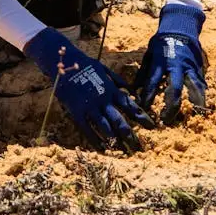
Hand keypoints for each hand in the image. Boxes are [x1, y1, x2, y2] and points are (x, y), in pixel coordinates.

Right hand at [24, 27, 153, 152]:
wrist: (64, 63)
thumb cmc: (85, 65)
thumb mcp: (105, 69)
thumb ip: (119, 81)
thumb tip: (133, 92)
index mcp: (110, 89)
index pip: (130, 105)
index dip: (141, 116)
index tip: (151, 126)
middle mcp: (102, 100)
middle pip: (119, 120)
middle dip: (129, 134)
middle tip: (138, 147)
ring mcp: (89, 107)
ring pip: (104, 127)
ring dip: (114, 140)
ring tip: (122, 150)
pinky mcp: (76, 112)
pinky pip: (87, 129)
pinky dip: (94, 140)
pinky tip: (102, 149)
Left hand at [135, 3, 206, 124]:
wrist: (180, 28)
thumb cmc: (161, 43)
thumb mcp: (148, 55)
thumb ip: (143, 72)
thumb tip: (134, 91)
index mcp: (160, 62)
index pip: (152, 82)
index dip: (147, 97)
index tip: (143, 109)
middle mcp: (176, 65)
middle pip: (174, 88)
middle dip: (171, 106)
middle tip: (166, 120)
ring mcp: (189, 66)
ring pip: (193, 87)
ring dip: (193, 102)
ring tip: (193, 116)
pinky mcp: (198, 67)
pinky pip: (201, 82)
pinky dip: (202, 93)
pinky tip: (202, 106)